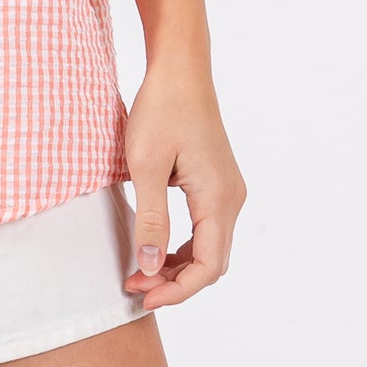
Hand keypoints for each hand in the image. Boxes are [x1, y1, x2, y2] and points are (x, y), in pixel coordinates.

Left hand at [122, 59, 246, 308]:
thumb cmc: (161, 110)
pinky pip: (206, 228)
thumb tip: (149, 267)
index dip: (177, 290)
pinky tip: (155, 248)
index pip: (208, 266)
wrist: (180, 70)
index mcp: (218, 198)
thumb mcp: (145, 165)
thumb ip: (150, 219)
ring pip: (210, 247)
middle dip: (175, 282)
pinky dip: (183, 245)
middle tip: (135, 287)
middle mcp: (232, 198)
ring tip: (140, 272)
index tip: (143, 296)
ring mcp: (228, 190)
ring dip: (178, 265)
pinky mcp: (217, 182)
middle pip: (212, 262)